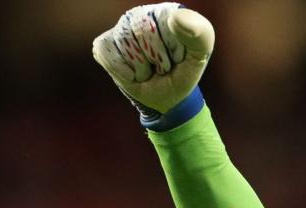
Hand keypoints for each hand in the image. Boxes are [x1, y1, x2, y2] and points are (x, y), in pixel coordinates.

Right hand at [92, 4, 214, 127]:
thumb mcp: (199, 57)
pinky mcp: (105, 43)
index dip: (173, 48)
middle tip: (162, 66)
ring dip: (141, 68)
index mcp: (167, 11)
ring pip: (126, 45)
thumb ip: (200, 35)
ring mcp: (122, 28)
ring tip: (149, 69)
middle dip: (156, 59)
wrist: (167, 97)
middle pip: (143, 32)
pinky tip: (133, 74)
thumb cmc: (183, 73)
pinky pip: (107, 55)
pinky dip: (123, 72)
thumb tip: (175, 17)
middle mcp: (142, 14)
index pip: (166, 21)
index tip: (179, 58)